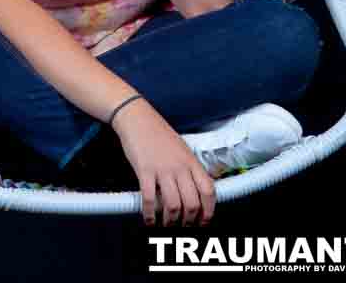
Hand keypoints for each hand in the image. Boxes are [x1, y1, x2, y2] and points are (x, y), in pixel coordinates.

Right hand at [111, 97, 216, 228]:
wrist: (137, 117)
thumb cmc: (158, 133)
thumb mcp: (181, 148)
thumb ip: (189, 168)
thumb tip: (195, 190)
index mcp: (191, 161)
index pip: (208, 190)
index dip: (208, 211)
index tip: (203, 221)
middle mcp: (180, 166)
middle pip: (191, 203)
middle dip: (188, 221)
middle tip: (183, 226)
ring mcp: (162, 169)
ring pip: (173, 206)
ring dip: (170, 221)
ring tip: (166, 224)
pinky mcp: (145, 170)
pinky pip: (150, 199)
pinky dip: (149, 214)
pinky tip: (149, 219)